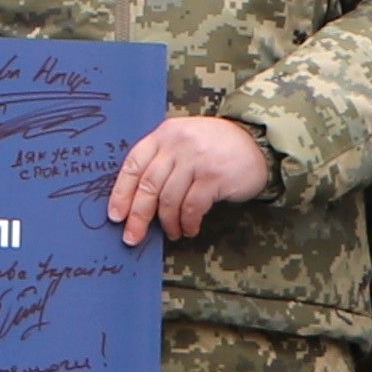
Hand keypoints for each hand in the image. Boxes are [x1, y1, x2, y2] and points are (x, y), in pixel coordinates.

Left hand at [105, 111, 274, 245]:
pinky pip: (192, 207)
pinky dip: (188, 222)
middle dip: (138, 216)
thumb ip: (162, 160)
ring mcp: (196, 159)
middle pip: (148, 185)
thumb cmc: (215, 147)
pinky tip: (189, 229)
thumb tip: (135, 201)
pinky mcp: (214, 176)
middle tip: (132, 237)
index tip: (115, 216)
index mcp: (164, 134)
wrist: (257, 142)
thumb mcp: (184, 141)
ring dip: (168, 223)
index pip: (133, 164)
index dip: (121, 193)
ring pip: (169, 199)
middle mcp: (178, 144)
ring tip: (173, 232)